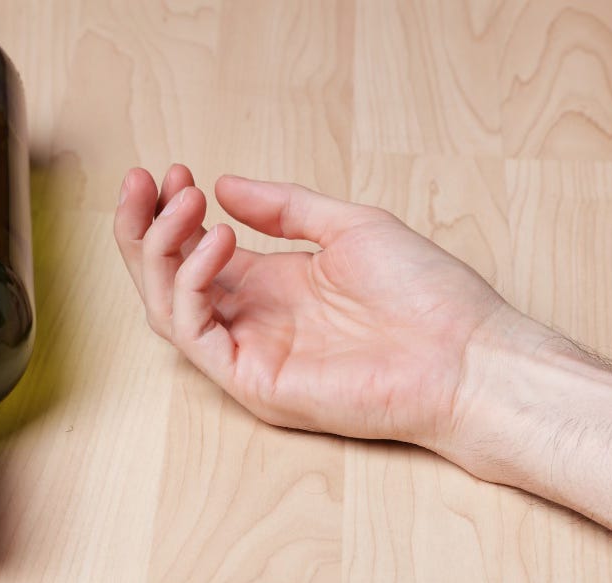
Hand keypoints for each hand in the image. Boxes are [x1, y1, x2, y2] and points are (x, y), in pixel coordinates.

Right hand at [113, 164, 525, 459]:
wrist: (467, 354)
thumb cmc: (427, 295)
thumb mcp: (351, 227)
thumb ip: (286, 207)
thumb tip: (227, 184)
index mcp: (276, 287)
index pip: (198, 253)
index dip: (175, 212)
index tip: (174, 170)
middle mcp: (255, 321)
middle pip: (169, 279)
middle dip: (145, 228)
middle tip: (144, 179)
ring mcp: (251, 354)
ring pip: (168, 307)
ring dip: (159, 250)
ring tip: (182, 202)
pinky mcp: (255, 383)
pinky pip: (197, 334)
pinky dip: (193, 284)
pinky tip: (217, 240)